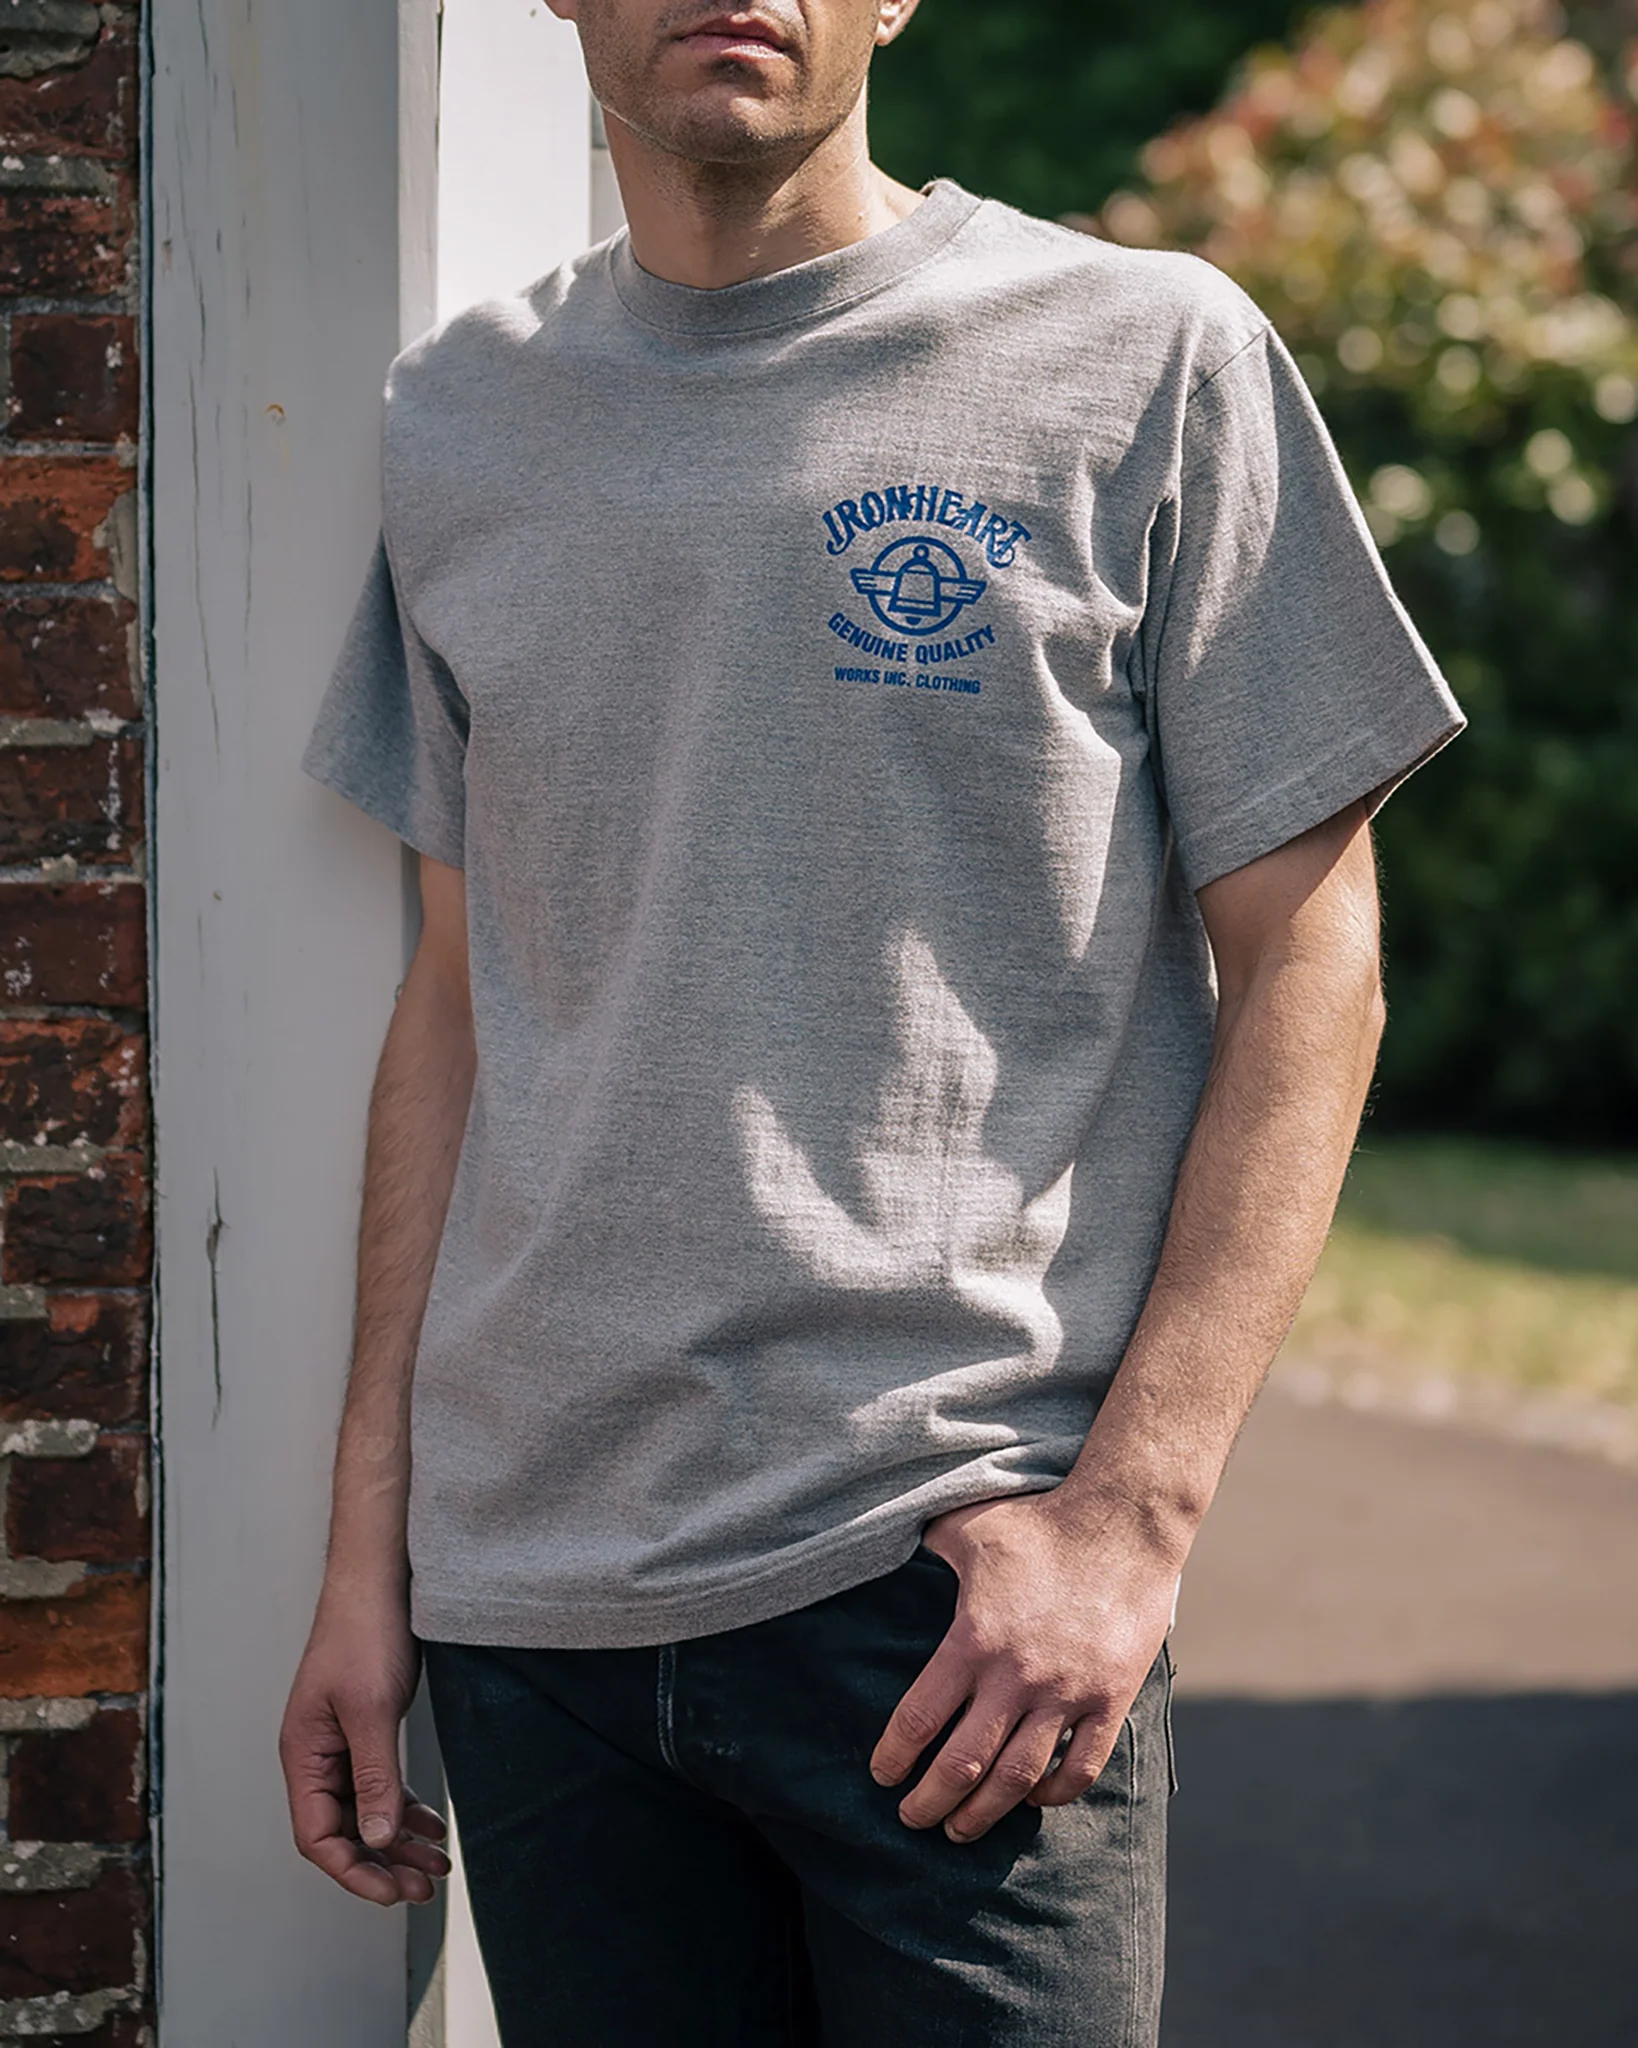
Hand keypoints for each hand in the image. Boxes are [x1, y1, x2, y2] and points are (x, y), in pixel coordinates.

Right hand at [279, 1582, 451, 1905]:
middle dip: (383, 1863)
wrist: (380, 1577)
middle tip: (426, 1886)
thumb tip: (378, 1838)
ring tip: (438, 1864)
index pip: (316, 1835)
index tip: (392, 1890)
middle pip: (343, 1830)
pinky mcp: (367, 1729)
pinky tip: (433, 1824)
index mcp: (303, 1754)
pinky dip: (406, 1807)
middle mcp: (317, 1756)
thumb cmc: (365, 1631)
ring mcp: (341, 1743)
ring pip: (366, 1811)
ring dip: (400, 1840)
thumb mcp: (372, 1708)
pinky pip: (381, 1784)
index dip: (352, 1869)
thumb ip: (375, 1775)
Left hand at [868, 1490, 1179, 1841]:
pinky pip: (1081, 1768)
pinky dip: (1054, 1794)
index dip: (894, 1757)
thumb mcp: (970, 1526)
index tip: (882, 1775)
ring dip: (984, 1814)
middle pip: (963, 1765)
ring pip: (1018, 1780)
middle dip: (930, 1803)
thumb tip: (888, 1534)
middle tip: (912, 1819)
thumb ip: (928, 1545)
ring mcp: (1067, 1694)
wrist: (1124, 1523)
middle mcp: (1017, 1676)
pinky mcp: (1110, 1699)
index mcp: (974, 1640)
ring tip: (960, 1829)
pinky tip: (1033, 1799)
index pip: (919, 1719)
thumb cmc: (1041, 1520)